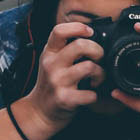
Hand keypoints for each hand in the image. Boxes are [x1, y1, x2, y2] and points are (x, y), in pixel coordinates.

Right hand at [18, 21, 102, 139]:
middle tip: (99, 58)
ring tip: (97, 78)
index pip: (59, 30)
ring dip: (100, 73)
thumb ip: (65, 48)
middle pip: (80, 45)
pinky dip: (95, 95)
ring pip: (89, 67)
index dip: (78, 27)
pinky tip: (90, 94)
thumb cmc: (50, 84)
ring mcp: (58, 81)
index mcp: (49, 52)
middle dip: (97, 50)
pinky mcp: (64, 98)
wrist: (39, 111)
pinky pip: (90, 93)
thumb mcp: (52, 61)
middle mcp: (52, 64)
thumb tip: (90, 36)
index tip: (90, 32)